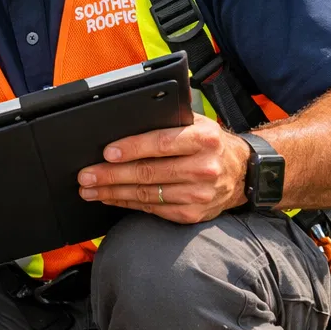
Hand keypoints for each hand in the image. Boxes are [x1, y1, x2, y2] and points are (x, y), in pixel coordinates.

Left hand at [77, 114, 250, 223]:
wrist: (244, 174)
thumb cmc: (211, 144)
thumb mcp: (198, 124)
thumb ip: (170, 119)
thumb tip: (131, 115)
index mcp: (204, 139)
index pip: (161, 143)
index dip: (132, 148)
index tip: (107, 153)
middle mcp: (204, 167)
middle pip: (148, 173)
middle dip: (111, 175)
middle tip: (86, 176)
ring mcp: (199, 194)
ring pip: (146, 194)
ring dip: (112, 192)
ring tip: (90, 189)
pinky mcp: (192, 213)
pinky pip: (152, 209)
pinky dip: (127, 203)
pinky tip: (111, 197)